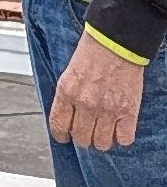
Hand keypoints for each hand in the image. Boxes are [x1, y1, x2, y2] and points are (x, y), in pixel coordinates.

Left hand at [50, 32, 147, 150]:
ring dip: (102, 140)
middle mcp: (86, 104)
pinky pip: (125, 138)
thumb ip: (66, 98)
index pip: (58, 126)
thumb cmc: (92, 55)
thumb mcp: (68, 75)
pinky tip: (120, 130)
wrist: (117, 43)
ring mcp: (108, 108)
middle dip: (83, 138)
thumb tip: (65, 118)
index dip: (61, 136)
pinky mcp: (129, 110)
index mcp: (66, 93)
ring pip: (102, 143)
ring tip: (103, 132)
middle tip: (87, 131)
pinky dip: (122, 138)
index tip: (65, 137)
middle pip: (81, 139)